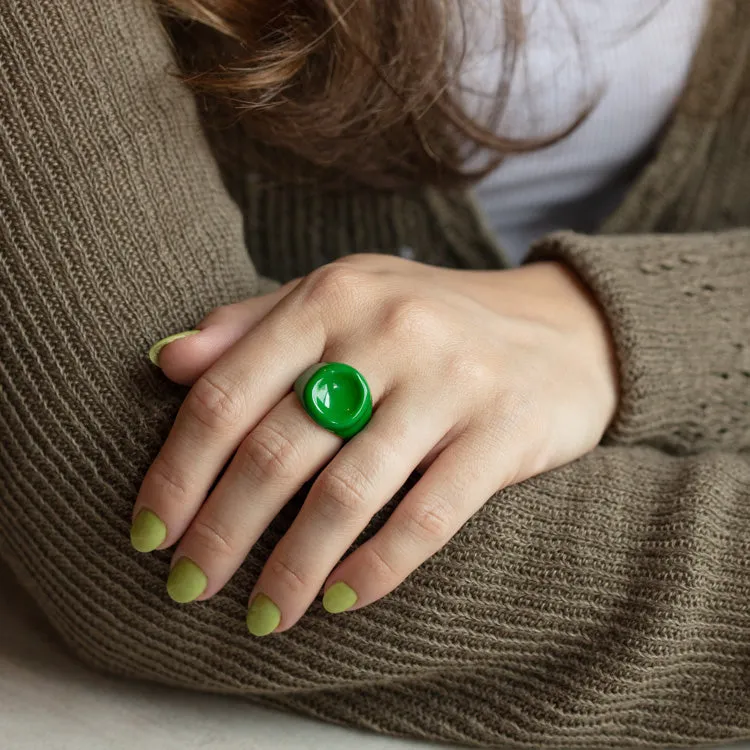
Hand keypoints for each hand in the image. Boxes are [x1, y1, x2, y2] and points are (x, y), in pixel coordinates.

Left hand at [133, 254, 618, 633]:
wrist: (563, 330)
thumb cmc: (431, 322)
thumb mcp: (343, 300)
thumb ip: (255, 326)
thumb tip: (167, 362)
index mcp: (333, 297)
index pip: (228, 392)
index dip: (178, 471)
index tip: (148, 533)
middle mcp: (388, 332)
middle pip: (279, 449)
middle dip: (222, 530)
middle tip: (188, 586)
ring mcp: (451, 382)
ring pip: (349, 492)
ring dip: (293, 566)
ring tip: (262, 616)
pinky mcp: (504, 432)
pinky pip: (429, 515)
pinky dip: (379, 566)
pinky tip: (341, 599)